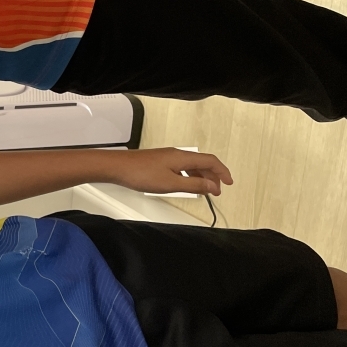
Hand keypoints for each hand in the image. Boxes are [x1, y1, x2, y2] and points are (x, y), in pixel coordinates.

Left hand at [110, 147, 231, 195]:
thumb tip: (213, 186)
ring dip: (201, 177)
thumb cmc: (140, 174)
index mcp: (183, 157)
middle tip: (217, 191)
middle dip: (213, 176)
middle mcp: (177, 154)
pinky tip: (185, 185)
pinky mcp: (159, 162)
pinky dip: (189, 176)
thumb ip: (193, 185)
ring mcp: (167, 158)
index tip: (229, 183)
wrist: (116, 167)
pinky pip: (181, 168)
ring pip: (191, 166)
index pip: (210, 161)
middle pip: (202, 163)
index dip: (223, 172)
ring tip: (204, 191)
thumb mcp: (171, 184)